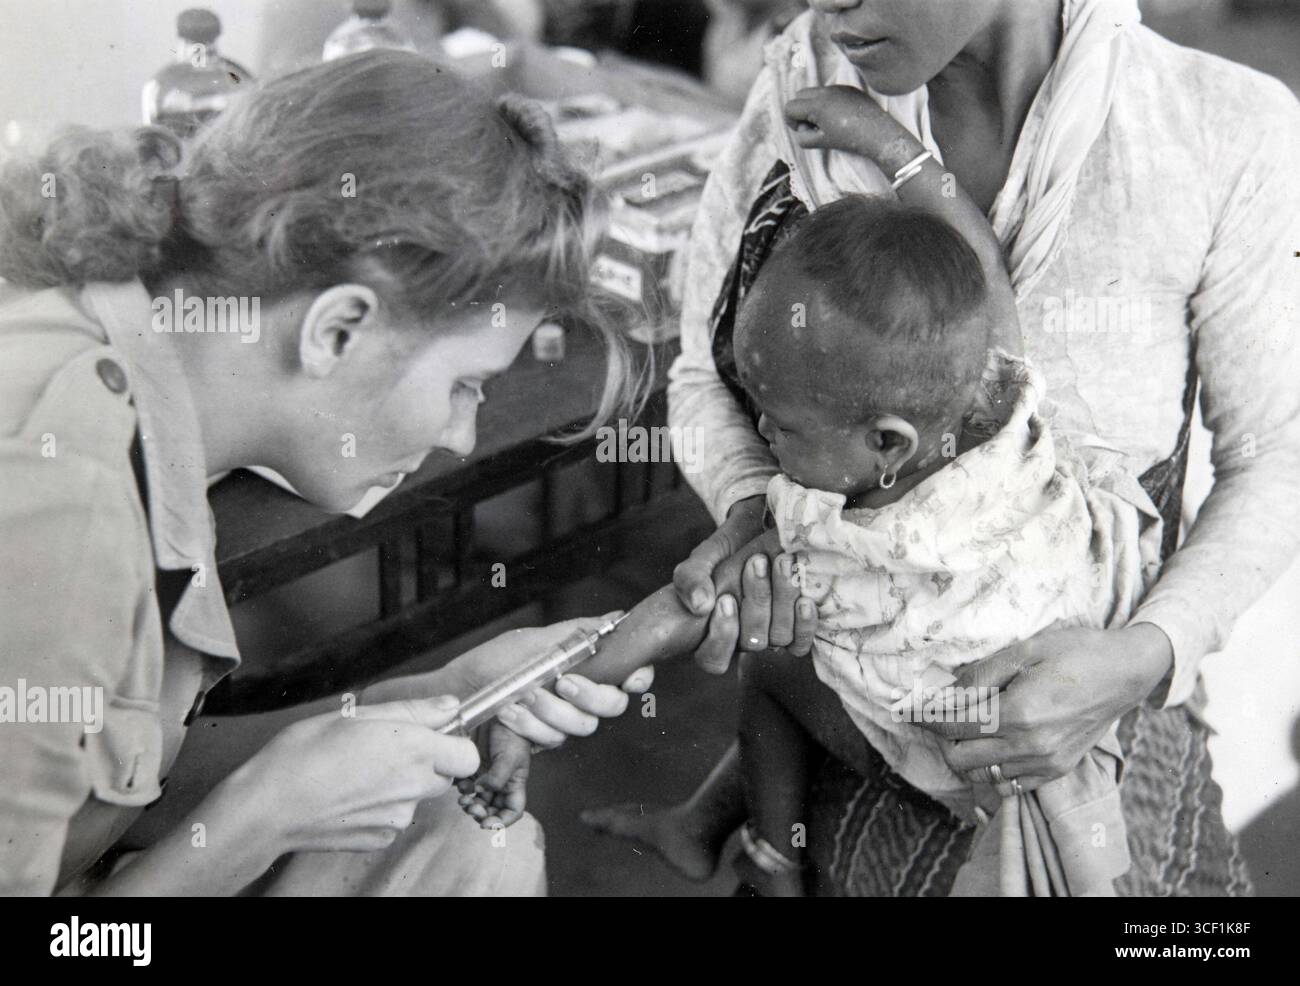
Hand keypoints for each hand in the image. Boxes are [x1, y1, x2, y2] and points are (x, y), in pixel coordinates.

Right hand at [232, 696, 479, 854]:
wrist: (268, 807)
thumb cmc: (305, 753)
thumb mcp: (358, 714)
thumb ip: (413, 710)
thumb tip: (450, 705)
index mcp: (413, 749)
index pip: (469, 755)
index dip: (454, 743)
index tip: (433, 734)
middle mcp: (413, 786)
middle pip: (445, 776)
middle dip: (428, 762)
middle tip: (387, 749)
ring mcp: (398, 818)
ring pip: (418, 798)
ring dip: (402, 785)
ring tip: (359, 772)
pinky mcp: (381, 839)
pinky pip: (395, 819)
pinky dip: (381, 808)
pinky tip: (350, 796)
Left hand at [443, 615, 649, 748]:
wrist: (458, 691)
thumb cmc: (494, 662)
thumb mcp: (535, 640)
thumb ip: (579, 633)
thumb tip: (618, 617)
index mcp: (584, 667)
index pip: (628, 674)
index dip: (638, 677)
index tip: (630, 679)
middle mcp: (579, 696)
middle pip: (612, 705)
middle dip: (589, 695)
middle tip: (562, 682)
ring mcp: (562, 721)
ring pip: (582, 726)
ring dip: (550, 710)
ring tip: (521, 695)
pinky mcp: (542, 742)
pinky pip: (553, 741)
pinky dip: (530, 725)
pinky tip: (509, 712)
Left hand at [458, 722, 531, 829]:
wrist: (499, 714)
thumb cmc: (512, 734)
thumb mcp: (510, 756)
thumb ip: (498, 777)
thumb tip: (481, 790)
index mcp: (514, 784)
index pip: (512, 812)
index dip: (501, 822)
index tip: (487, 823)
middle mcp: (500, 783)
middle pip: (492, 809)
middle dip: (482, 814)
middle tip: (471, 809)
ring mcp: (485, 776)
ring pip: (478, 800)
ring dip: (470, 804)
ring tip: (463, 800)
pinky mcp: (472, 768)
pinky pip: (465, 786)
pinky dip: (461, 790)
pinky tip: (459, 785)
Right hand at [677, 497, 816, 674]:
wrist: (761, 532)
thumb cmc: (729, 548)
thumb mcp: (704, 557)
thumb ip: (691, 578)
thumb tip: (701, 605)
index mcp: (711, 630)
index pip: (713, 657)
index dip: (722, 635)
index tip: (726, 599)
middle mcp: (741, 638)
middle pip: (751, 641)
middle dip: (757, 600)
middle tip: (757, 561)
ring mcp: (769, 635)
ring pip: (779, 637)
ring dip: (782, 600)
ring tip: (783, 562)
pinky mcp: (795, 630)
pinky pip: (801, 643)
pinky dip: (805, 623)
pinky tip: (804, 600)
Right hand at [784, 85, 919, 169]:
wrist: (877, 133)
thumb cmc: (848, 139)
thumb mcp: (821, 143)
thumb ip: (803, 138)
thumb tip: (801, 130)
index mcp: (816, 105)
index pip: (790, 107)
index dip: (791, 121)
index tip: (803, 131)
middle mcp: (825, 92)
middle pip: (800, 95)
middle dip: (801, 110)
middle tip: (813, 126)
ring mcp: (838, 88)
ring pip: (815, 91)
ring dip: (814, 105)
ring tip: (826, 121)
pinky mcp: (849, 88)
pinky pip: (830, 91)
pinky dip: (828, 101)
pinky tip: (840, 116)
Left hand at [921, 624, 1174, 790]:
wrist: (1125, 672)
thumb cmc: (1075, 653)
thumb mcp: (1024, 651)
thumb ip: (980, 676)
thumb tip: (946, 694)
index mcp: (1018, 713)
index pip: (953, 726)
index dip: (926, 718)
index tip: (908, 710)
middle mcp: (1029, 746)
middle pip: (959, 759)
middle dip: (943, 738)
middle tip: (943, 716)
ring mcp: (1044, 763)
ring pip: (981, 776)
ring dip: (966, 755)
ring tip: (968, 729)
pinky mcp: (1055, 771)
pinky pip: (1008, 785)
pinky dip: (991, 770)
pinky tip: (993, 745)